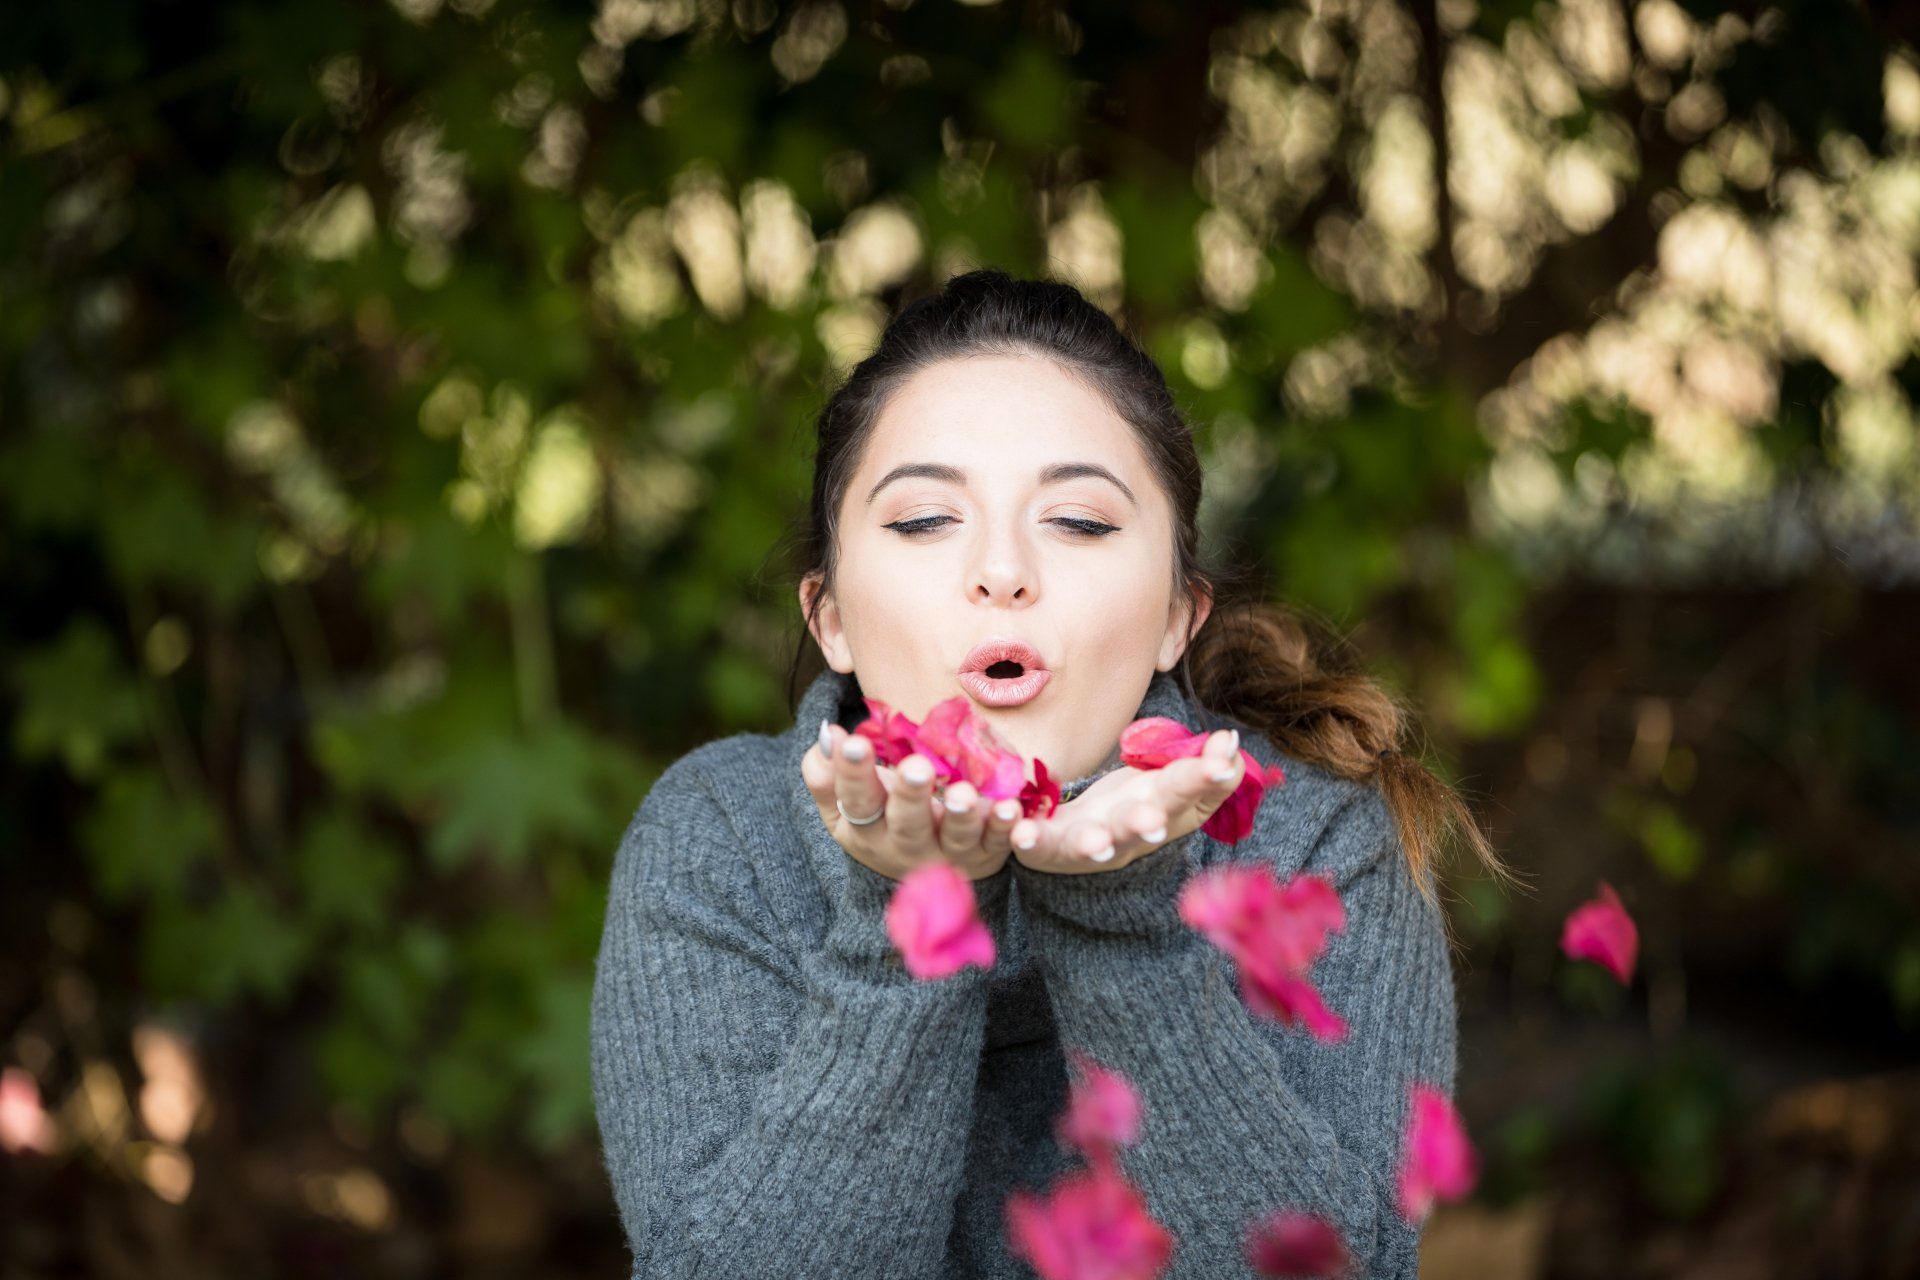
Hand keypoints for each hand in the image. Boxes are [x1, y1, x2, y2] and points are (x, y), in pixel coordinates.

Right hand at [802, 721, 1025, 882]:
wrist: (918, 877)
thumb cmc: (879, 820)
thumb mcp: (843, 805)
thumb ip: (828, 772)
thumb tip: (829, 734)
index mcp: (866, 830)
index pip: (856, 802)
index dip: (853, 774)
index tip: (853, 741)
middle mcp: (906, 847)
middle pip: (907, 825)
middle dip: (911, 797)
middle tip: (916, 768)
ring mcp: (948, 854)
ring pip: (955, 838)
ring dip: (961, 816)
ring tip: (963, 793)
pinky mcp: (985, 855)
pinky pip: (997, 842)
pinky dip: (1004, 827)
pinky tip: (1012, 809)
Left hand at [1008, 728, 1244, 875]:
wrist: (1075, 846)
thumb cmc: (1131, 808)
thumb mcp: (1173, 785)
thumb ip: (1207, 767)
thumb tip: (1231, 741)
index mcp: (1160, 813)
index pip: (1185, 793)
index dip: (1204, 780)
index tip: (1221, 765)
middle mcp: (1125, 835)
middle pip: (1137, 829)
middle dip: (1145, 823)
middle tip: (1152, 821)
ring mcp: (1084, 845)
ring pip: (1089, 846)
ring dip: (1092, 845)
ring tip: (1094, 844)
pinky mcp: (1045, 847)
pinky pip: (1036, 845)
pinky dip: (1027, 840)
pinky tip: (1020, 833)